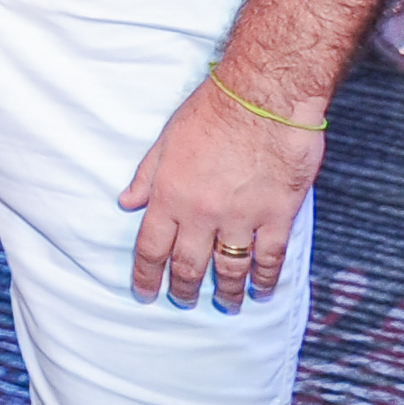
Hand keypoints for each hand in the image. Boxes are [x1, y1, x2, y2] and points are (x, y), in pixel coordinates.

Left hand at [120, 70, 321, 308]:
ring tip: (225, 306)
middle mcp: (201, 214)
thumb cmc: (212, 111)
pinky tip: (261, 291)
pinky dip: (264, 279)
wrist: (264, 98)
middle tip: (182, 303)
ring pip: (229, 268)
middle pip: (188, 265)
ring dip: (225, 292)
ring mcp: (240, 218)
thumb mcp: (166, 140)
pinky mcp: (276, 216)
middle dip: (183, 290)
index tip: (144, 294)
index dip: (145, 276)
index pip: (150, 248)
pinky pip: (268, 257)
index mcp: (169, 196)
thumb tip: (126, 203)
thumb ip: (146, 176)